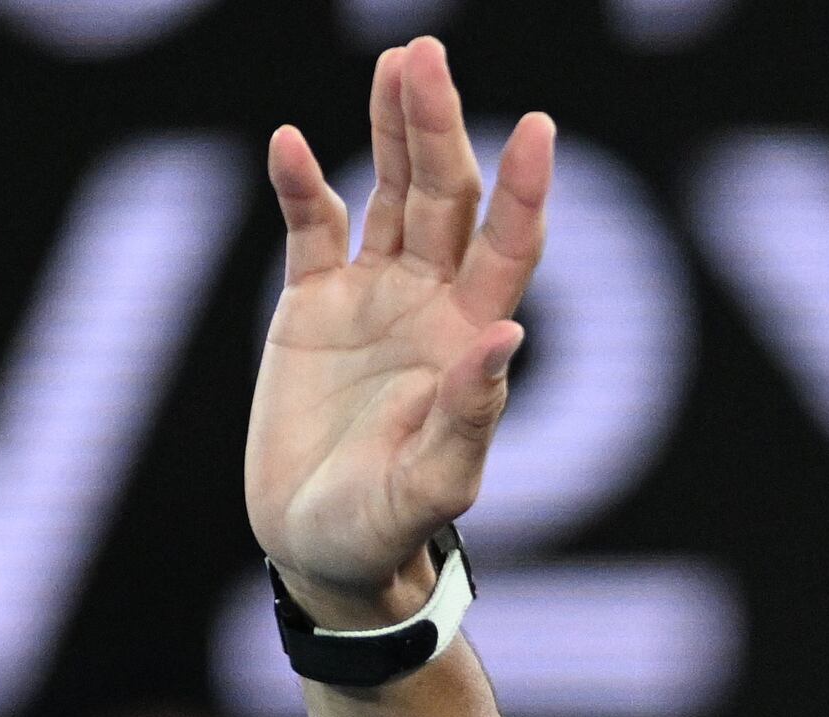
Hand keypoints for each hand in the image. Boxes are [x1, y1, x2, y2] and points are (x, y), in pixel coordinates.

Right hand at [247, 39, 549, 622]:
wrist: (323, 549)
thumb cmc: (387, 530)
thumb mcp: (432, 484)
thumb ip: (469, 417)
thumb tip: (506, 340)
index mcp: (472, 342)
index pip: (508, 246)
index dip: (522, 189)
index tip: (537, 130)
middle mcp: (431, 306)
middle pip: (445, 197)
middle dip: (437, 128)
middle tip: (426, 55)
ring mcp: (373, 297)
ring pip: (390, 194)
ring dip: (392, 131)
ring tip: (395, 64)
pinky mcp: (312, 304)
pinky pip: (311, 228)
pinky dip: (301, 185)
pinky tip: (291, 142)